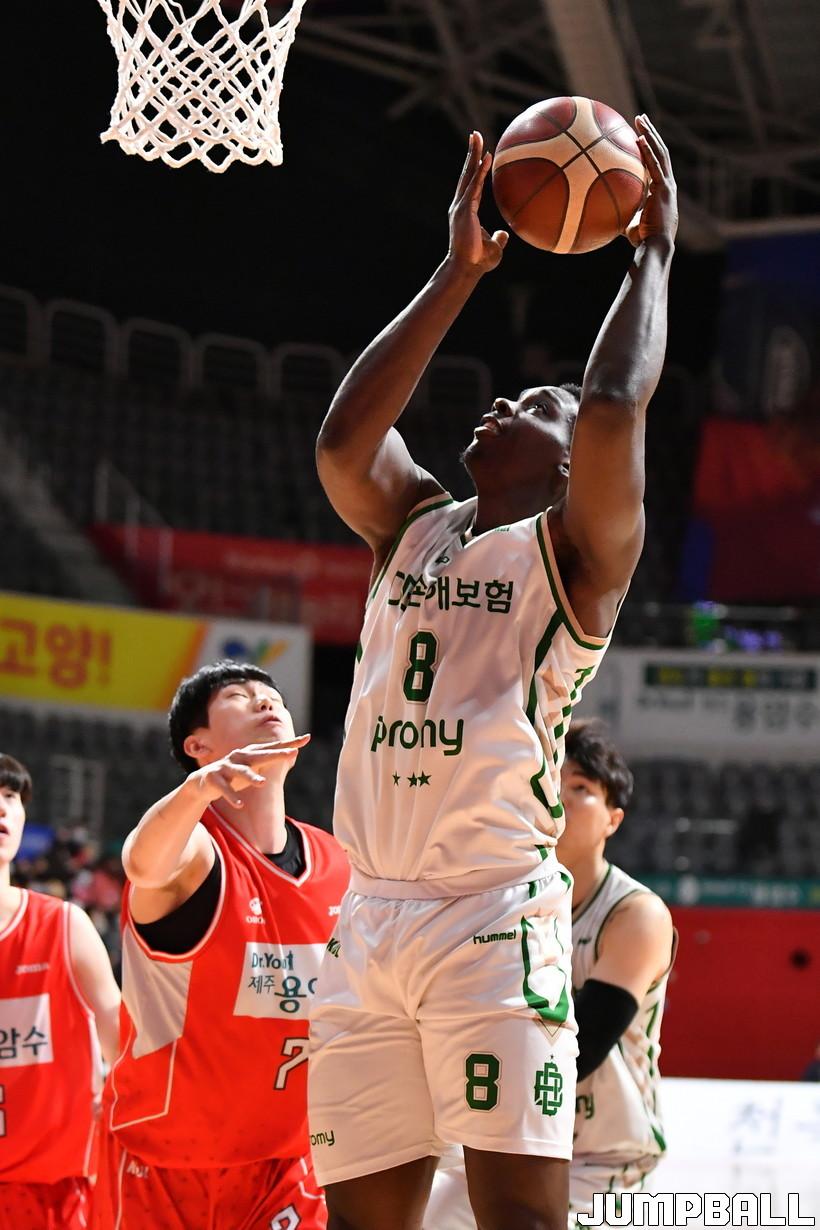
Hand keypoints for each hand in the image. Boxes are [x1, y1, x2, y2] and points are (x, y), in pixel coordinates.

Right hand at [188, 736, 310, 807]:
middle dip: (276, 754)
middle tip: (292, 753)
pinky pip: (225, 789)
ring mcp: (226, 767)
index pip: (273, 747)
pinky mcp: (214, 779)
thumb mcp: (253, 767)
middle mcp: (239, 757)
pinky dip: (232, 796)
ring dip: (251, 777)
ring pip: (240, 771)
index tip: (307, 738)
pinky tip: (240, 805)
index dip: (289, 743)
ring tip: (261, 783)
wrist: (202, 783)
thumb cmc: (233, 775)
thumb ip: (270, 760)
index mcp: (250, 754)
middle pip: (260, 755)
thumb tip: (293, 752)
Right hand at [447, 131, 508, 274]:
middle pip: (466, 173)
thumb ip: (498, 238)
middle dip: (471, 153)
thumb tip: (505, 234)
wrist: (466, 269)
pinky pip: (474, 186)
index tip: (481, 153)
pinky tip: (487, 157)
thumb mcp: (494, 247)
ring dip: (473, 154)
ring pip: (467, 175)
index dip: (475, 168)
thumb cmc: (478, 262)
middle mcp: (460, 205)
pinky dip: (480, 171)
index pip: (471, 184)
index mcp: (466, 211)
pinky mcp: (465, 210)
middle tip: (475, 135)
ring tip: (476, 136)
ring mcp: (461, 206)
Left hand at [624, 115, 677, 247]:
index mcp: (661, 189)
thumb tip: (600, 210)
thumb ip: (619, 211)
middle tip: (641, 119)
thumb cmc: (641, 240)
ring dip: (650, 134)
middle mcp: (666, 184)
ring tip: (640, 120)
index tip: (639, 135)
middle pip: (660, 151)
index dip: (649, 147)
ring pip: (660, 153)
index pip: (656, 163)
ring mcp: (667, 185)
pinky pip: (655, 165)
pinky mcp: (664, 189)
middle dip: (651, 133)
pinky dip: (648, 151)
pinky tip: (639, 138)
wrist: (655, 246)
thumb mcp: (628, 221)